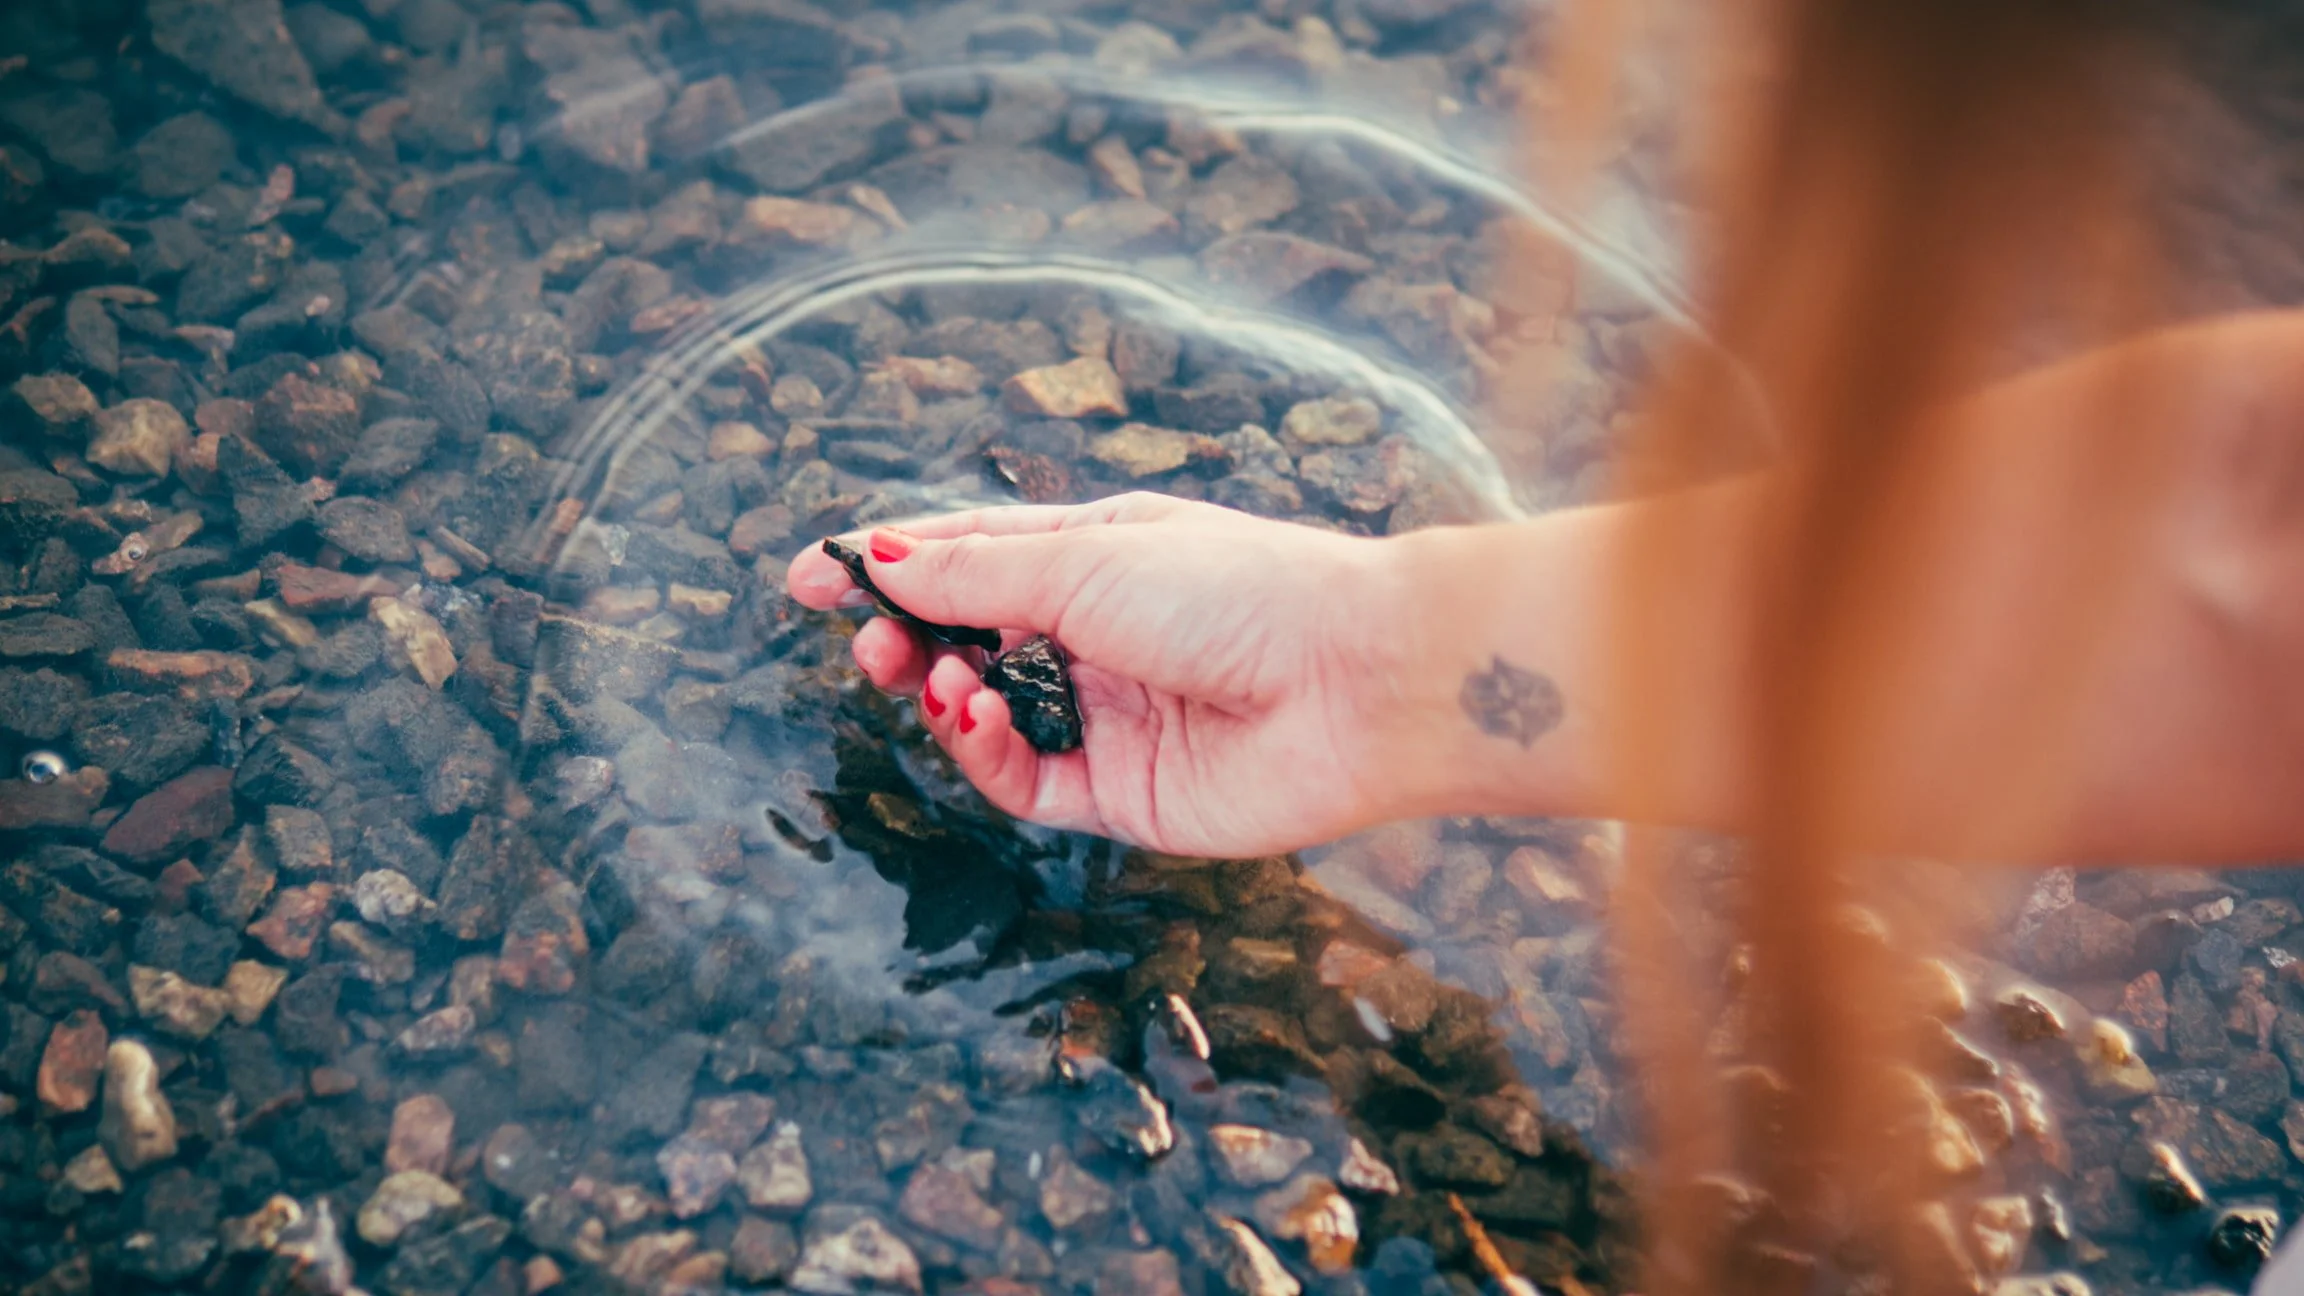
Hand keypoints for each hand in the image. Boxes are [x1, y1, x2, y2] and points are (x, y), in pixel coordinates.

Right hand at [784, 493, 1413, 856]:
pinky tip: (973, 713)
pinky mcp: (1121, 793)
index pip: (968, 558)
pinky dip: (982, 750)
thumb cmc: (1237, 592)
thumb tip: (875, 556)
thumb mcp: (1087, 560)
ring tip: (926, 673)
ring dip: (940, 693)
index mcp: (1096, 556)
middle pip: (966, 640)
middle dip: (905, 637)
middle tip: (864, 640)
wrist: (1352, 684)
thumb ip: (975, 574)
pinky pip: (1025, 780)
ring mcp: (1107, 717)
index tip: (806, 576)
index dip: (887, 565)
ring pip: (986, 715)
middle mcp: (1096, 635)